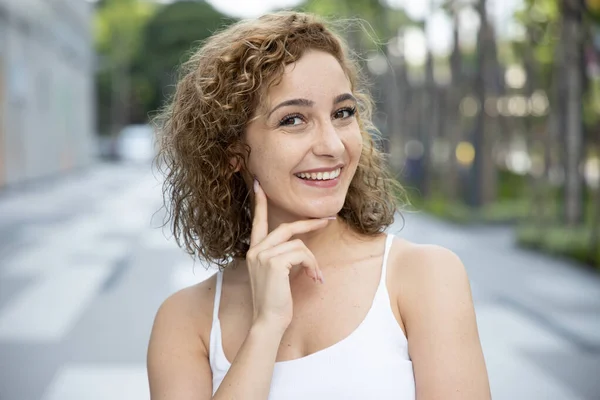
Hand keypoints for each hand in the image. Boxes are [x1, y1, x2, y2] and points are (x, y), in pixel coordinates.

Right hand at [246, 179, 328, 331]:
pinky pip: (302, 254)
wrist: (268, 321)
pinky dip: (312, 265)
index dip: (259, 203)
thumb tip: (301, 247)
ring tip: (315, 276)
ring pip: (298, 244)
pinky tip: (314, 279)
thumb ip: (282, 257)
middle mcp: (255, 251)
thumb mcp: (276, 275)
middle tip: (328, 220)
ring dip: (312, 261)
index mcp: (254, 252)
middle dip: (309, 223)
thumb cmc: (275, 301)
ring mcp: (263, 255)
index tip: (259, 184)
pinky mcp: (274, 262)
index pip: (256, 222)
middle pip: (286, 227)